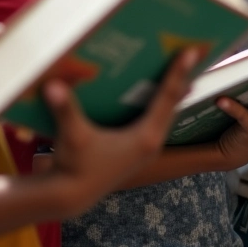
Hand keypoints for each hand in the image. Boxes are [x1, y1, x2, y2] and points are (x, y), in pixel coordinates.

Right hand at [41, 47, 199, 215]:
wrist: (71, 195)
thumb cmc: (74, 166)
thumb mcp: (72, 136)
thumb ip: (65, 109)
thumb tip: (52, 86)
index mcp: (145, 137)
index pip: (167, 97)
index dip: (178, 72)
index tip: (191, 51)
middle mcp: (151, 141)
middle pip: (174, 102)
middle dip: (183, 76)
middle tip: (195, 50)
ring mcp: (147, 146)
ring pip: (168, 111)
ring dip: (175, 89)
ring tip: (186, 65)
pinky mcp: (138, 147)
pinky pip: (158, 117)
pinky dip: (162, 101)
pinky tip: (161, 88)